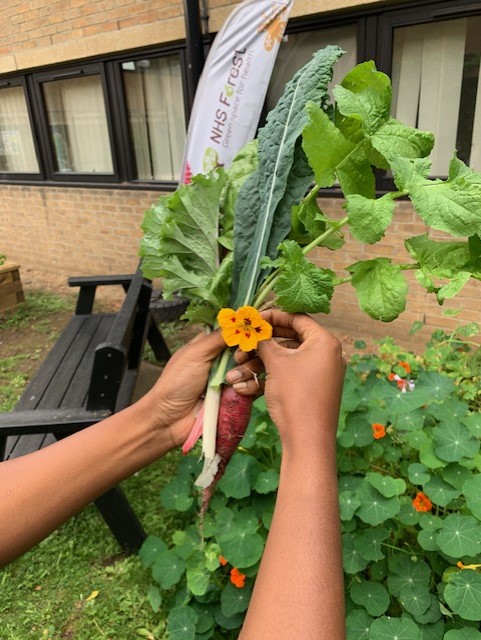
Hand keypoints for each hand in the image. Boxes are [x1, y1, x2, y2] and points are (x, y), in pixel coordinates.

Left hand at [145, 330, 264, 450]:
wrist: (171, 419)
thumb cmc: (177, 382)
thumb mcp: (195, 353)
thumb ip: (217, 337)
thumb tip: (239, 321)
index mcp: (211, 346)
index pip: (235, 332)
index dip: (246, 331)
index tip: (252, 332)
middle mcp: (224, 360)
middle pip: (250, 349)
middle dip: (248, 353)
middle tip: (238, 359)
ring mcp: (232, 379)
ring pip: (255, 367)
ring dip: (247, 371)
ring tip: (231, 381)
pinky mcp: (238, 397)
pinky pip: (255, 387)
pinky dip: (250, 387)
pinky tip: (237, 391)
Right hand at [255, 311, 344, 452]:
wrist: (307, 440)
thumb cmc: (295, 395)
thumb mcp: (276, 363)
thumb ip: (264, 341)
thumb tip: (253, 328)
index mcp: (324, 342)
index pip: (297, 318)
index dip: (272, 316)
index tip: (252, 318)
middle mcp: (326, 354)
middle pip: (288, 339)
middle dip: (261, 344)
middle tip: (242, 343)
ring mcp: (319, 373)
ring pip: (284, 360)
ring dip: (258, 364)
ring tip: (235, 369)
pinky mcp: (310, 389)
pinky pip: (288, 375)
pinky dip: (268, 378)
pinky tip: (243, 386)